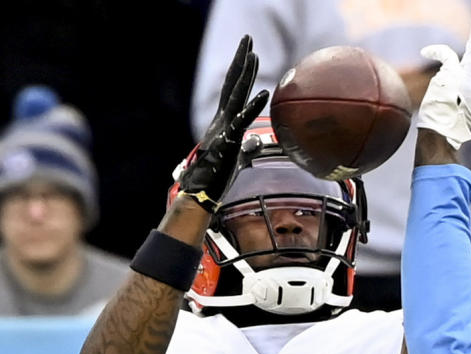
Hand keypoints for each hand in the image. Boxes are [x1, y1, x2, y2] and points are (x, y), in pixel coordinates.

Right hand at [175, 36, 267, 210]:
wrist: (201, 192)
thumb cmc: (217, 177)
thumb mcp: (236, 158)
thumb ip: (247, 147)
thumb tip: (256, 140)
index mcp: (225, 122)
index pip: (234, 90)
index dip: (242, 71)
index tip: (250, 52)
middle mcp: (222, 120)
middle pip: (233, 84)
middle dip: (241, 61)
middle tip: (247, 39)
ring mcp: (224, 129)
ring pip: (236, 97)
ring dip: (246, 75)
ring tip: (254, 54)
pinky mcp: (228, 142)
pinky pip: (242, 121)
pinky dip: (253, 107)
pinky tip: (264, 94)